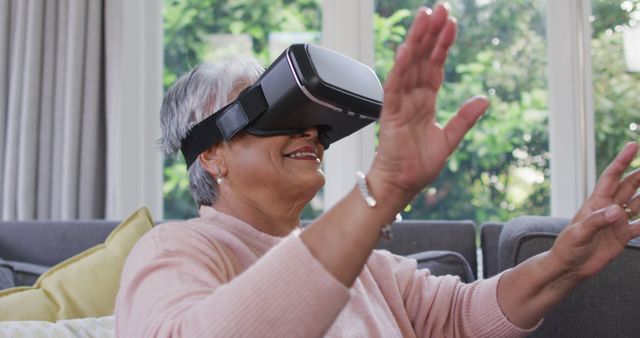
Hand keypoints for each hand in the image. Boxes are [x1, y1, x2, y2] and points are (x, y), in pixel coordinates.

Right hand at [370, 4, 488, 197]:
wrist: (403, 185)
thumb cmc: (419, 165)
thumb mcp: (449, 139)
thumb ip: (465, 118)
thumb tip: (485, 99)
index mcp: (426, 101)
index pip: (435, 66)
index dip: (443, 45)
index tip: (450, 23)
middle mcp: (412, 97)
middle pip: (423, 58)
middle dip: (430, 33)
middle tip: (438, 8)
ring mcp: (401, 103)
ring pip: (409, 66)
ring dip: (417, 41)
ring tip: (424, 17)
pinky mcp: (391, 114)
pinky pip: (395, 87)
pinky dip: (400, 68)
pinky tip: (406, 50)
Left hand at [550, 142, 639, 281]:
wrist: (569, 267)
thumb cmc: (567, 247)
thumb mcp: (578, 234)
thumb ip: (596, 222)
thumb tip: (617, 211)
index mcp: (596, 202)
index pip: (611, 177)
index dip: (622, 161)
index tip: (633, 145)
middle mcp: (608, 208)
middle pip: (630, 186)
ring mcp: (617, 221)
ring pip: (639, 203)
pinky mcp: (623, 235)